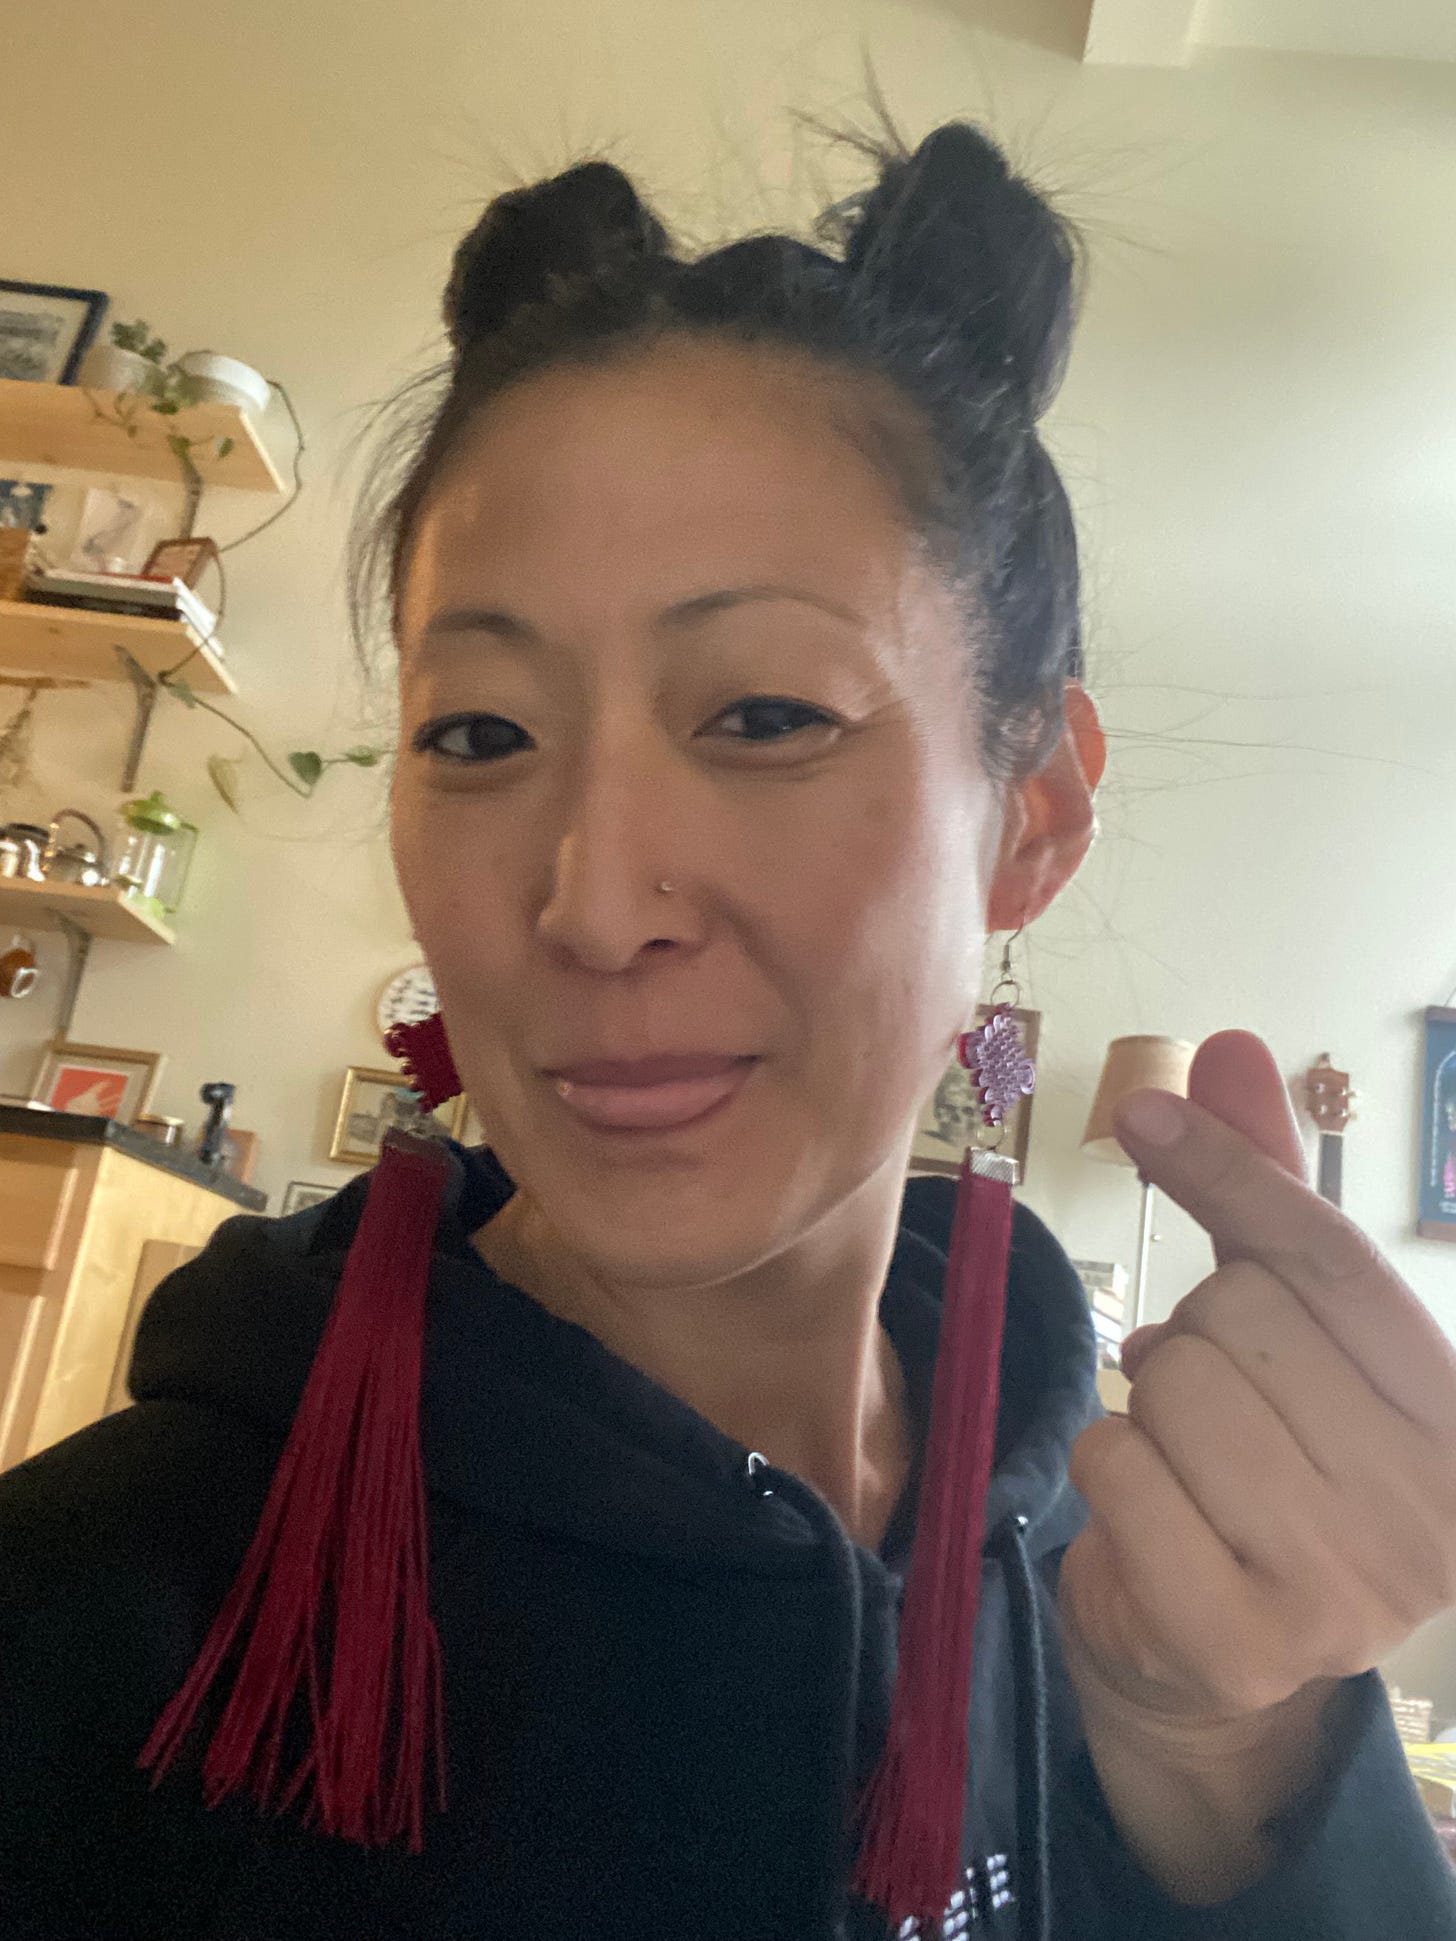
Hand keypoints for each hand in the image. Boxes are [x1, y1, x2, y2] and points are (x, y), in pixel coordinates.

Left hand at [1058, 1029, 1455, 1893]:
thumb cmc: (1266, 1462)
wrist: (1216, 1658)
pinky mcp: (1240, 1640)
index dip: (1228, 1174)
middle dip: (1194, 1337)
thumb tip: (1231, 1045)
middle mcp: (1432, 1513)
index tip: (1140, 1110)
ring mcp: (1345, 1590)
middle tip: (1220, 1407)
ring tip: (1192, 1462)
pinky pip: (1117, 1463)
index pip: (1327, 1261)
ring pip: (1171, 1384)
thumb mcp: (1287, 1328)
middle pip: (1236, 1317)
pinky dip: (1108, 1468)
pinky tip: (1154, 1515)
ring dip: (1150, 1407)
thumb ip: (1268, 1194)